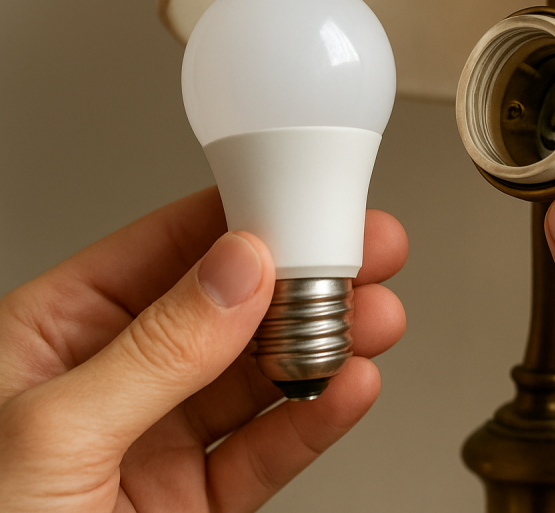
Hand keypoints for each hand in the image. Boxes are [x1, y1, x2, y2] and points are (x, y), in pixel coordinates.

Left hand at [0, 187, 406, 511]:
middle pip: (229, 309)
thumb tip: (234, 270)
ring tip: (375, 319)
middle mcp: (116, 380)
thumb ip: (155, 349)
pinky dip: (318, 418)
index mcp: (54, 337)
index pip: (160, 252)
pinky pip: (268, 449)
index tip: (303, 200)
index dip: (239, 221)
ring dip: (326, 344)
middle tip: (365, 253)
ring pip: (259, 376)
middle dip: (304, 279)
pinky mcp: (198, 499)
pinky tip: (352, 386)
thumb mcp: (51, 433)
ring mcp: (161, 440)